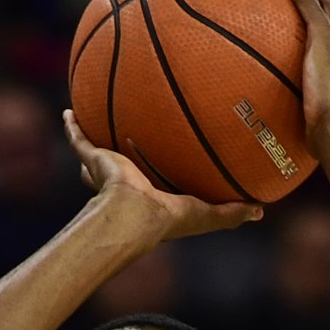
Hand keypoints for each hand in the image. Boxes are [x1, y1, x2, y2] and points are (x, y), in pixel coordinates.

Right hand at [62, 110, 261, 242]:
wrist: (133, 214)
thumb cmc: (168, 217)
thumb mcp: (207, 215)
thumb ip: (231, 213)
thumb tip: (261, 210)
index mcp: (151, 194)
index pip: (155, 180)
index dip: (160, 172)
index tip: (167, 159)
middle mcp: (127, 181)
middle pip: (125, 163)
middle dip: (125, 153)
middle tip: (132, 133)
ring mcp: (107, 171)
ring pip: (98, 151)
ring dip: (96, 136)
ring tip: (95, 114)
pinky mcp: (92, 160)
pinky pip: (78, 139)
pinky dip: (72, 127)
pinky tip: (68, 111)